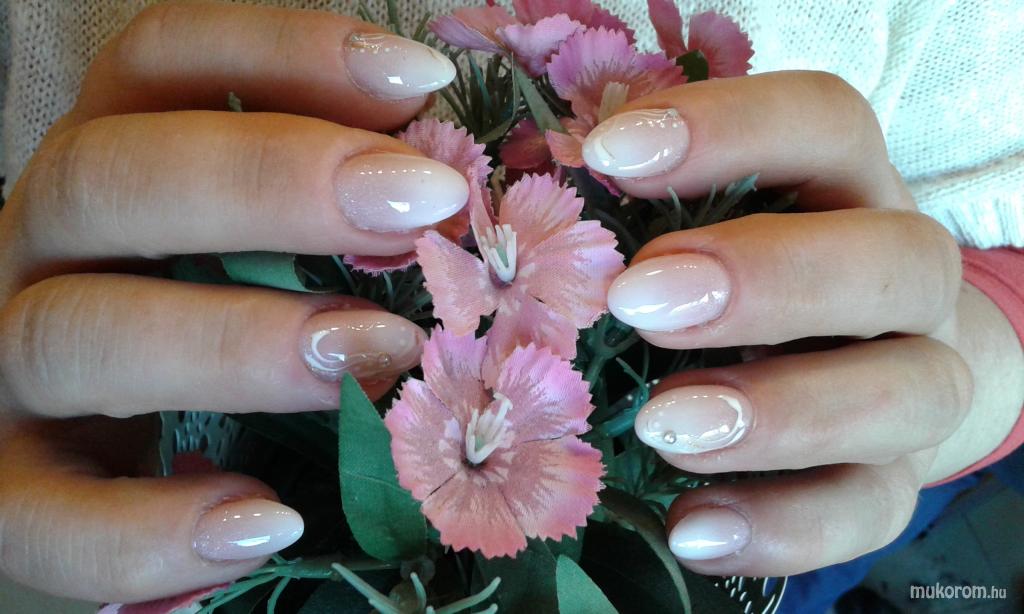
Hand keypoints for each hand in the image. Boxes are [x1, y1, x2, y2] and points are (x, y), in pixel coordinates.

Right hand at [0, 2, 462, 602]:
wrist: (94, 464)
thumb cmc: (213, 332)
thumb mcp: (267, 255)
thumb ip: (334, 218)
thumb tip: (457, 197)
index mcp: (111, 166)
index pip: (163, 62)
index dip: (285, 52)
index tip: (422, 80)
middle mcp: (40, 247)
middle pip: (107, 176)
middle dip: (269, 183)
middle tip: (420, 206)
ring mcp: (9, 368)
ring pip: (75, 334)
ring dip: (235, 343)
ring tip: (376, 358)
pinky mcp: (6, 494)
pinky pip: (47, 517)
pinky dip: (149, 529)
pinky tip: (267, 523)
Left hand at [591, 71, 1023, 575]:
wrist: (865, 366)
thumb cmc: (749, 278)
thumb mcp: (704, 230)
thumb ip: (640, 218)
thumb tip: (529, 223)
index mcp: (850, 188)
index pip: (825, 125)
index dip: (729, 127)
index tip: (609, 153)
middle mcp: (905, 280)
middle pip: (896, 260)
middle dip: (768, 280)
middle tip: (637, 303)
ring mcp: (916, 382)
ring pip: (908, 393)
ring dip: (783, 413)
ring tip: (663, 429)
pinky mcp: (896, 480)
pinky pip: (871, 510)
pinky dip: (784, 528)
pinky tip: (691, 529)